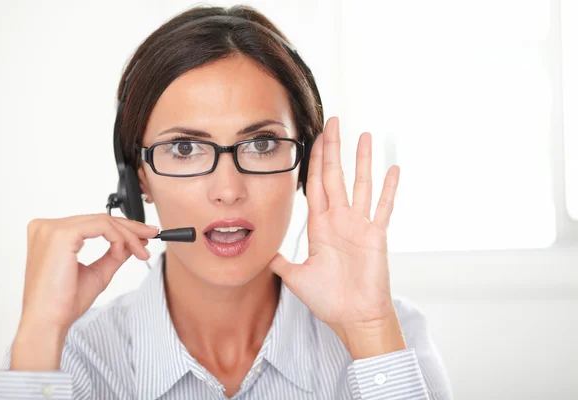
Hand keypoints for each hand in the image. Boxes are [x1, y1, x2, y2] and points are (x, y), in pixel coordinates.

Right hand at [12, 214, 157, 368]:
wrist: (49, 321)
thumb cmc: (64, 302)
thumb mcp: (98, 272)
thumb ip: (113, 254)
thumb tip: (133, 242)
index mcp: (50, 234)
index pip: (93, 223)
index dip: (122, 229)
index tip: (143, 237)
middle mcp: (47, 227)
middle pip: (99, 219)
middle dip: (130, 229)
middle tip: (151, 237)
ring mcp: (52, 229)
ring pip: (104, 221)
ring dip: (128, 236)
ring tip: (141, 252)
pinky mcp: (61, 234)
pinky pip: (102, 226)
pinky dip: (118, 238)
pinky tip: (121, 253)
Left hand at [269, 117, 404, 358]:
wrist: (353, 318)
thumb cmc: (329, 300)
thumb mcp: (296, 277)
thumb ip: (280, 261)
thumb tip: (263, 252)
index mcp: (321, 225)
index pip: (315, 185)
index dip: (314, 162)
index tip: (314, 139)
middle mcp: (340, 220)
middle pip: (335, 176)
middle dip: (333, 149)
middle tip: (333, 122)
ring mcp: (360, 225)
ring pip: (361, 184)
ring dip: (363, 160)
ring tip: (365, 135)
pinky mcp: (376, 236)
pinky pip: (384, 208)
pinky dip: (390, 189)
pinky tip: (394, 168)